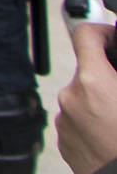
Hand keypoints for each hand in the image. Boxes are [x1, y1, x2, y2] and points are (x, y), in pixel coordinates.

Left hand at [60, 22, 116, 173]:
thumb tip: (116, 63)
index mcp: (93, 82)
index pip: (86, 35)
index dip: (103, 32)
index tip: (114, 37)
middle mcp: (71, 97)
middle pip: (88, 70)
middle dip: (108, 75)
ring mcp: (64, 121)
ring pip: (83, 97)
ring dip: (101, 100)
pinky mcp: (63, 141)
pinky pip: (78, 120)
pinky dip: (93, 121)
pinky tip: (113, 135)